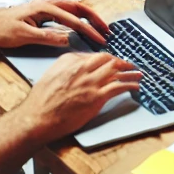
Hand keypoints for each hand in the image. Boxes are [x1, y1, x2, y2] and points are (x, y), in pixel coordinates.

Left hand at [0, 0, 110, 49]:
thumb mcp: (22, 36)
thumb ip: (46, 37)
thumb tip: (67, 39)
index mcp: (44, 7)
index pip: (73, 18)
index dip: (89, 29)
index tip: (100, 39)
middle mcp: (47, 3)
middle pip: (78, 6)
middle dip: (95, 18)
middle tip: (107, 29)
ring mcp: (44, 6)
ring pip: (73, 7)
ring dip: (87, 15)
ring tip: (99, 26)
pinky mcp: (41, 12)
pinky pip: (65, 11)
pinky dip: (77, 16)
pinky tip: (80, 23)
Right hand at [13, 51, 141, 142]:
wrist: (36, 118)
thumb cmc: (40, 101)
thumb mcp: (51, 75)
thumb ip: (67, 68)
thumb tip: (79, 67)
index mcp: (70, 61)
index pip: (94, 56)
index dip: (107, 59)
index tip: (112, 62)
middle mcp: (82, 68)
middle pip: (108, 60)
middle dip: (121, 62)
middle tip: (128, 65)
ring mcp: (90, 82)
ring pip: (116, 71)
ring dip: (130, 71)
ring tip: (137, 73)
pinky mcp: (96, 97)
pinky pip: (118, 87)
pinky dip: (129, 85)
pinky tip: (135, 86)